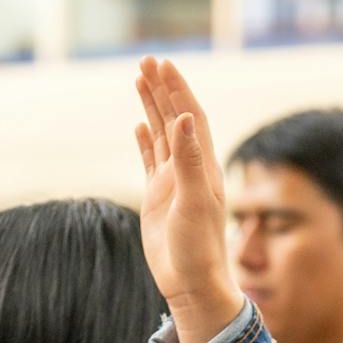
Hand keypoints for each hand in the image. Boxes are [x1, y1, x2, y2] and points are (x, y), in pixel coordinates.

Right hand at [132, 56, 243, 342]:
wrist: (191, 282)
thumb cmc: (198, 247)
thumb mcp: (194, 201)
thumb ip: (188, 160)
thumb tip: (183, 118)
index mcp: (203, 166)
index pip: (190, 117)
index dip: (178, 90)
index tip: (164, 65)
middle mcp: (189, 168)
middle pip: (175, 118)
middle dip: (162, 89)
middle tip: (147, 60)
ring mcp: (173, 181)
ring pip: (162, 134)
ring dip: (153, 106)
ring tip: (140, 79)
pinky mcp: (158, 197)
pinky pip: (150, 159)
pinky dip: (145, 140)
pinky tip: (140, 124)